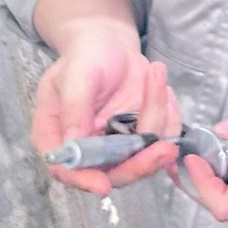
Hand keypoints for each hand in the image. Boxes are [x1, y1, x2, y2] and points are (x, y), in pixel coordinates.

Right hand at [31, 17, 180, 193]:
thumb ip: (75, 108)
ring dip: (157, 117)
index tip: (103, 185)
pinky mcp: (142, 136)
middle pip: (113, 174)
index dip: (84, 181)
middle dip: (140, 164)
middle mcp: (88, 149)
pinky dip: (169, 115)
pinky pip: (163, 138)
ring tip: (153, 75)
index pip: (67, 171)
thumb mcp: (75, 75)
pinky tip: (160, 86)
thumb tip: (73, 144)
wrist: (108, 42)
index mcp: (58, 137)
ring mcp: (118, 145)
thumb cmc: (84, 55)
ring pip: (144, 156)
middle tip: (163, 148)